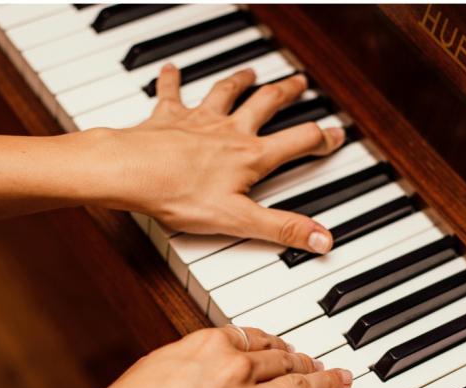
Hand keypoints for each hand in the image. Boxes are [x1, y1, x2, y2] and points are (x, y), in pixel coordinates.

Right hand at [52, 327, 353, 387]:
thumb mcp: (158, 364)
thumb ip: (192, 356)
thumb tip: (209, 357)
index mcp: (211, 344)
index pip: (255, 338)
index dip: (274, 344)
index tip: (281, 347)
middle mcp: (237, 368)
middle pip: (282, 359)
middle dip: (304, 360)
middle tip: (318, 362)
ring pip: (303, 385)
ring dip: (328, 381)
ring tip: (342, 379)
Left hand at [102, 65, 344, 253]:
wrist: (130, 172)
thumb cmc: (179, 195)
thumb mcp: (239, 221)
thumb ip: (283, 228)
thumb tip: (322, 239)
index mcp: (250, 156)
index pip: (297, 142)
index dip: (321, 138)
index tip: (335, 134)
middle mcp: (229, 131)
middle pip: (266, 104)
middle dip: (286, 93)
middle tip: (299, 83)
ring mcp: (199, 120)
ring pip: (226, 93)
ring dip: (241, 81)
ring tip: (251, 72)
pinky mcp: (168, 117)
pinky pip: (171, 92)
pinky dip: (172, 79)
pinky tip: (171, 69)